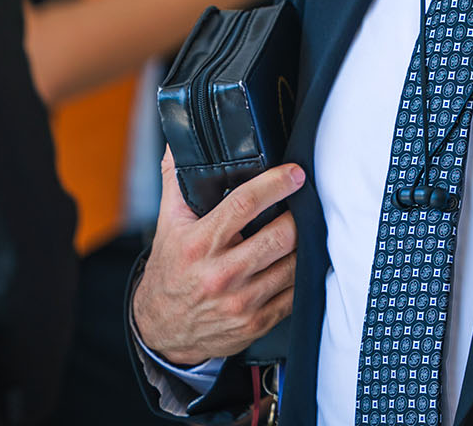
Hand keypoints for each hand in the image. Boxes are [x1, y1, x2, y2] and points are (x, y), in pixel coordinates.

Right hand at [132, 147, 301, 366]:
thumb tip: (178, 143)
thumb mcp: (168, 225)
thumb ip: (176, 181)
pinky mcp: (257, 322)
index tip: (295, 173)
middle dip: (300, 215)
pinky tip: (302, 259)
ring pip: (294, 264)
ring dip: (306, 243)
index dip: (275, 184)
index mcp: (200, 244)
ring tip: (311, 227)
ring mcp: (242, 301)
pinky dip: (304, 273)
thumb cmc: (170, 270)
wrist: (161, 330)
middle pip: (280, 235)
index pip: (244, 204)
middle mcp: (221, 274)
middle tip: (308, 201)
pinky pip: (296, 293)